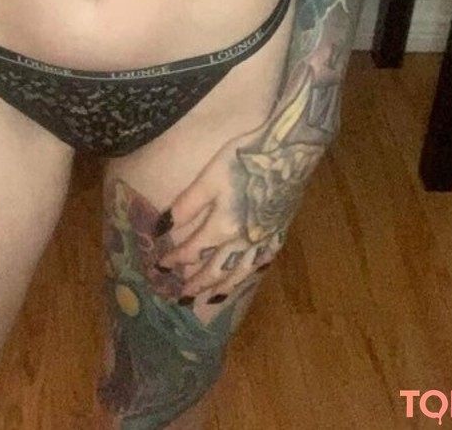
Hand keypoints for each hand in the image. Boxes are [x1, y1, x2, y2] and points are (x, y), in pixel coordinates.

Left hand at [155, 74, 328, 305]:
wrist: (290, 152)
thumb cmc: (246, 159)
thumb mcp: (210, 177)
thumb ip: (187, 205)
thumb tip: (162, 227)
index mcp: (223, 227)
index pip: (193, 251)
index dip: (175, 259)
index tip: (161, 266)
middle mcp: (244, 242)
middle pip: (216, 270)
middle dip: (196, 283)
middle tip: (181, 295)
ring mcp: (263, 241)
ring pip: (239, 273)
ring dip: (221, 287)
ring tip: (208, 298)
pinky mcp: (278, 234)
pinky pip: (261, 264)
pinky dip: (249, 275)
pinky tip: (244, 277)